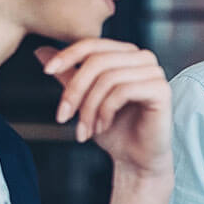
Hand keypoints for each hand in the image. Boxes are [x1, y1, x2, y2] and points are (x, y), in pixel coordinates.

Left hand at [36, 40, 171, 176]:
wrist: (135, 159)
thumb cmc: (114, 129)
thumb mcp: (84, 99)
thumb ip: (68, 74)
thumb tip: (42, 51)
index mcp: (126, 54)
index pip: (93, 44)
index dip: (68, 55)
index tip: (46, 71)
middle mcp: (143, 58)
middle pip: (98, 61)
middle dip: (75, 91)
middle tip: (63, 117)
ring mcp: (154, 72)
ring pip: (108, 78)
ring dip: (89, 108)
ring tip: (85, 129)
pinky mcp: (161, 89)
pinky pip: (123, 91)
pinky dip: (105, 111)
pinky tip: (103, 126)